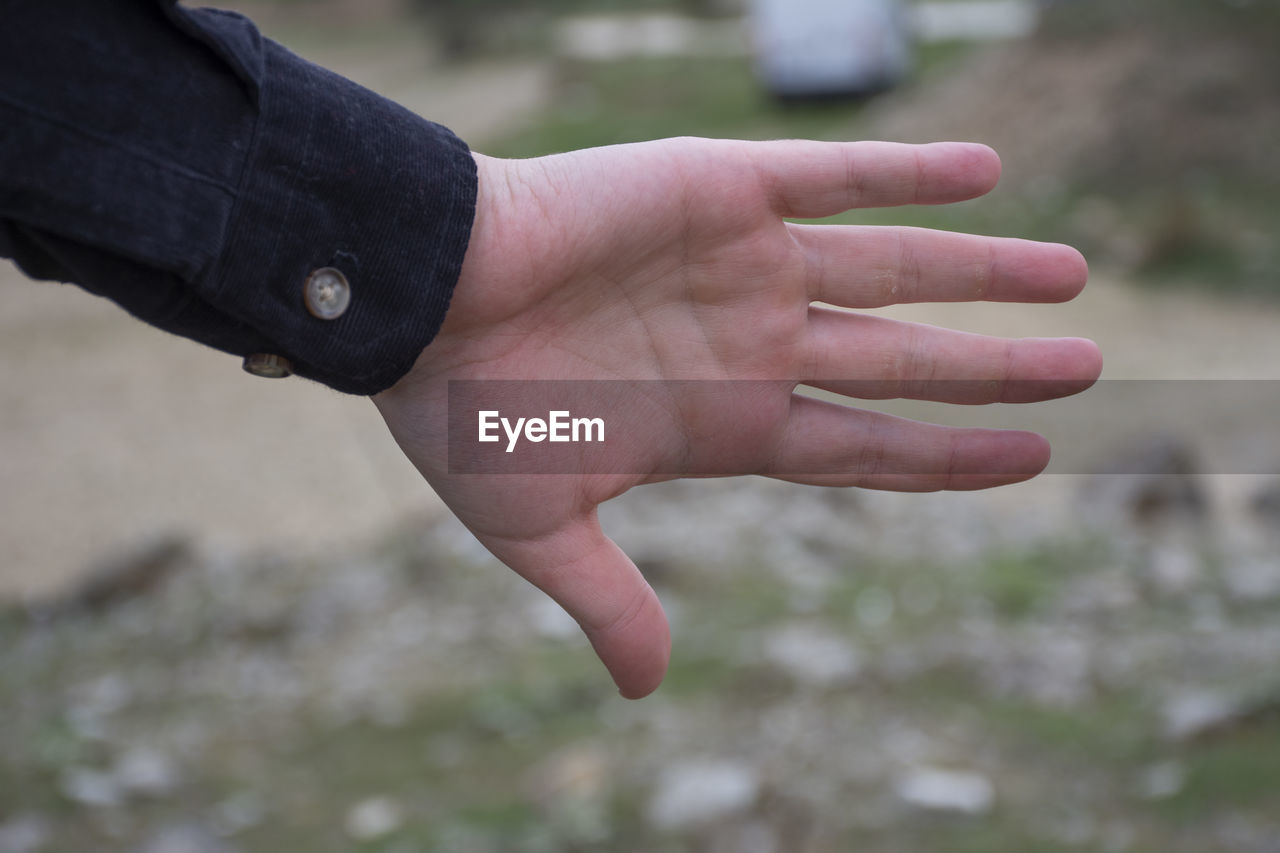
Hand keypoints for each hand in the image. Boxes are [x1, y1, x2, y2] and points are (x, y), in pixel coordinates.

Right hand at [372, 138, 1101, 697]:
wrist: (411, 297)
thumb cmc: (463, 414)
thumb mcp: (540, 528)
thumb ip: (609, 600)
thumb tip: (646, 693)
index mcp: (724, 424)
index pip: (864, 445)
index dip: (948, 456)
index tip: (1032, 456)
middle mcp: (750, 342)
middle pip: (900, 357)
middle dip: (991, 366)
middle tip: (1086, 367)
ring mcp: (743, 265)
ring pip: (889, 266)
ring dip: (980, 270)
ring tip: (1073, 277)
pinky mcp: (719, 188)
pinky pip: (832, 174)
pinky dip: (907, 171)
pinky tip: (990, 173)